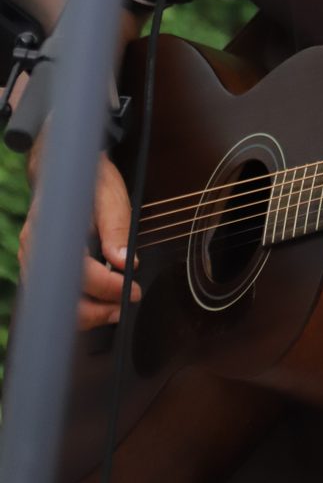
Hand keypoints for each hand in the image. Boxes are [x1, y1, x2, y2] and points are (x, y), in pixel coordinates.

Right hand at [18, 151, 140, 329]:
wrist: (64, 170)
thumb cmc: (88, 181)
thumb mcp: (110, 195)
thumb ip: (116, 228)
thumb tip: (125, 262)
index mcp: (52, 225)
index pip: (79, 271)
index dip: (108, 287)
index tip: (132, 291)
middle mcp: (33, 245)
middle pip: (59, 295)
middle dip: (95, 310)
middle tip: (124, 308)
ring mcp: (30, 258)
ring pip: (52, 301)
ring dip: (85, 312)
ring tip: (114, 309)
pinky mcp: (34, 265)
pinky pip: (50, 294)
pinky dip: (74, 304)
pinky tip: (96, 303)